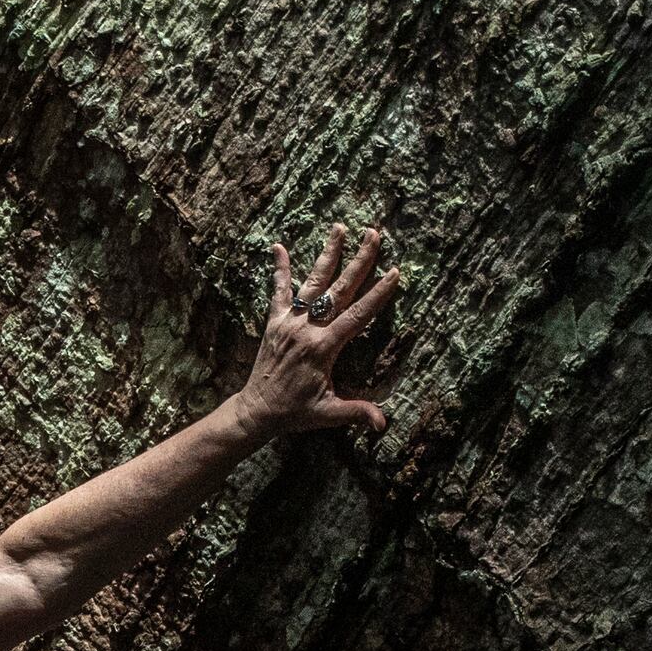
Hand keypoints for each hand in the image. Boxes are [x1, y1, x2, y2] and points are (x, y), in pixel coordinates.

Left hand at [241, 221, 400, 436]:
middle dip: (359, 260)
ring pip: (313, 282)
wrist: (256, 411)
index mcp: (323, 347)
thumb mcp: (328, 414)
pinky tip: (277, 246)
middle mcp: (306, 329)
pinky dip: (278, 269)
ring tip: (339, 227)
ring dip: (327, 254)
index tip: (395, 271)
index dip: (378, 293)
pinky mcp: (274, 323)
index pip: (357, 314)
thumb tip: (383, 423)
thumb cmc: (295, 413)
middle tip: (374, 234)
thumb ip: (356, 412)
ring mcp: (289, 322)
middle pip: (339, 289)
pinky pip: (277, 292)